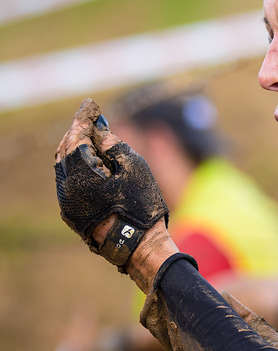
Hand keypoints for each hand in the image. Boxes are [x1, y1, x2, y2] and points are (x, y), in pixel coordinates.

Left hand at [54, 99, 174, 284]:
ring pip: (64, 166)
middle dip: (77, 132)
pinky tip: (92, 163)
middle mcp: (66, 187)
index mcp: (81, 173)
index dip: (84, 118)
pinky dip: (77, 166)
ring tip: (92, 140)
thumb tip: (101, 132)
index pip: (77, 136)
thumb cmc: (140, 207)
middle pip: (65, 149)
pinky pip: (68, 181)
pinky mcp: (71, 212)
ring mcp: (66, 202)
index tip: (91, 104)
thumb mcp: (135, 169)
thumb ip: (116, 146)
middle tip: (92, 120)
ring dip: (75, 149)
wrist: (136, 246)